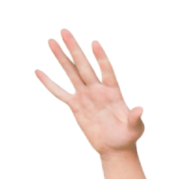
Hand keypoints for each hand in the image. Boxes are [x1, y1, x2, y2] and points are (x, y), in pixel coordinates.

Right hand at [32, 27, 144, 154]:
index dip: (101, 58)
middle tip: (64, 30)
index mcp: (113, 92)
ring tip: (51, 41)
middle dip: (75, 49)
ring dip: (61, 58)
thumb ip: (135, 118)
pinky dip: (48, 83)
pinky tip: (38, 71)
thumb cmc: (128, 137)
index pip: (106, 71)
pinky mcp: (75, 106)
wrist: (115, 149)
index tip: (94, 42)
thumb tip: (140, 108)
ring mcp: (85, 96)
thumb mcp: (135, 129)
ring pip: (71, 73)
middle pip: (84, 66)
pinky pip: (59, 92)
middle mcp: (97, 90)